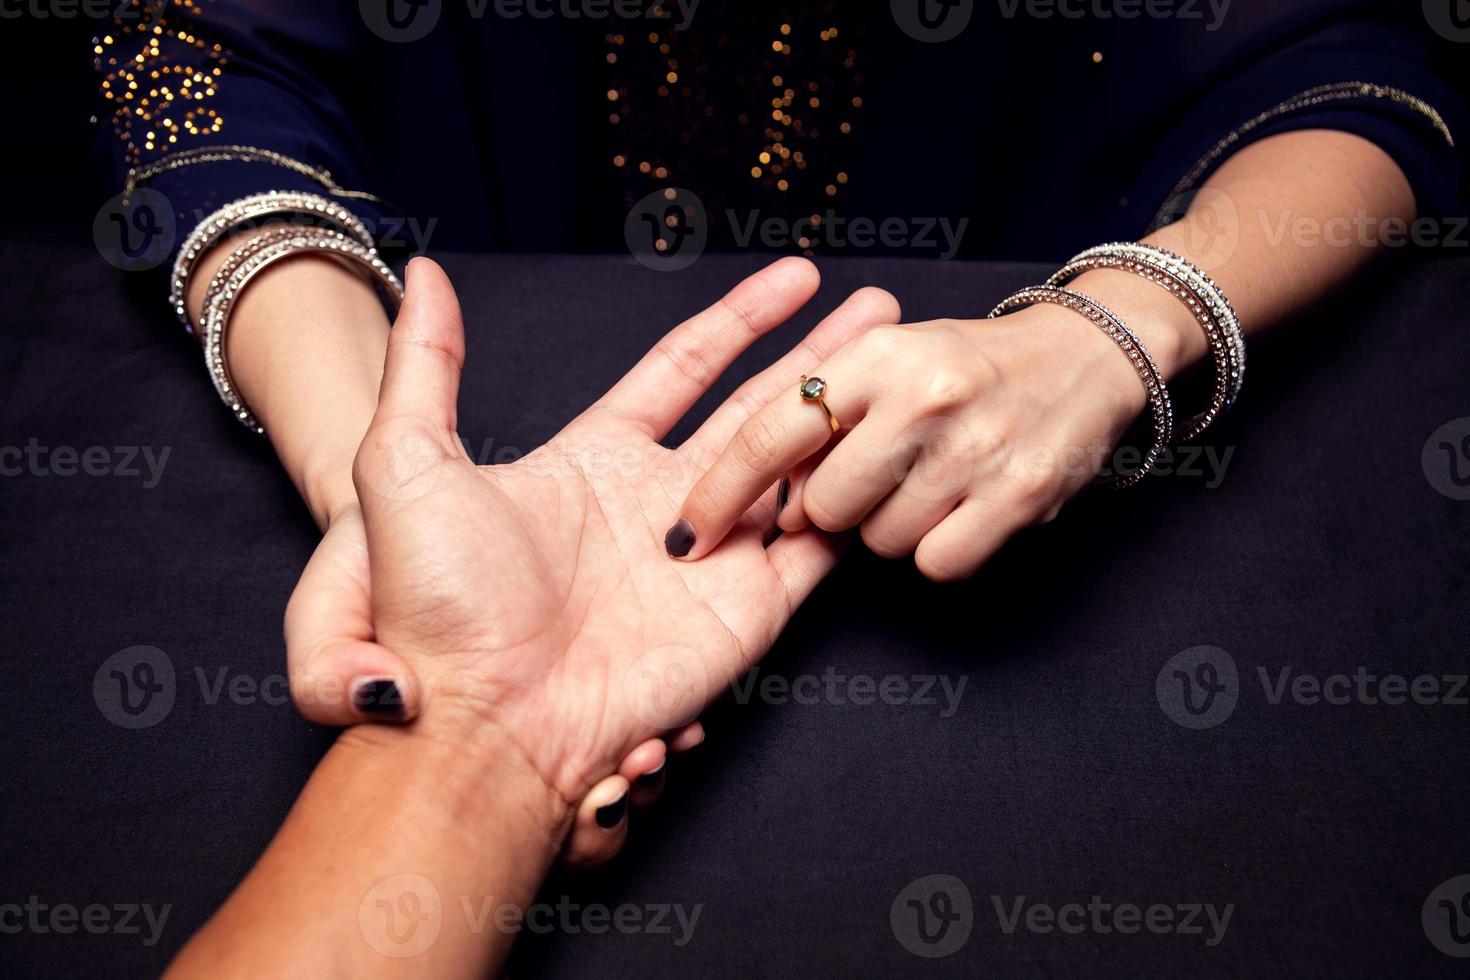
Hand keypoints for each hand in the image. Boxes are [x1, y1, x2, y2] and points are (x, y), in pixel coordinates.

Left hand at [297, 255, 895, 829]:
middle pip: (760, 408)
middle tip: (877, 308)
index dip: (743, 318)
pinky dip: (854, 498)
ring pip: (801, 464)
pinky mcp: (750, 608)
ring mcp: (714, 555)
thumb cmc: (439, 602)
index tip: (797, 277)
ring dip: (851, 415)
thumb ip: (429, 364)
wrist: (486, 721)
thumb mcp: (407, 462)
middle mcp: (664, 501)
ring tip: (901, 361)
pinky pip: (818, 543)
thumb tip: (426, 273)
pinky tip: (890, 447)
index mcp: (597, 459)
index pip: (687, 368)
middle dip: (819, 357)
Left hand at [667, 285, 1198, 580]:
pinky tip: (958, 512)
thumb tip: (767, 490)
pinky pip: (938, 563)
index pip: (770, 431)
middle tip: (862, 484)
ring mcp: (975, 448)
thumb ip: (822, 406)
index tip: (687, 534)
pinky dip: (940, 549)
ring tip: (923, 483)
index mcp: (878, 353)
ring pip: (879, 540)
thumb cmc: (967, 363)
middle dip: (827, 509)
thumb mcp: (887, 353)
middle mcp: (923, 395)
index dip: (720, 491)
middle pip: (824, 503)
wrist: (1089, 356)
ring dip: (888, 527)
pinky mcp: (1020, 497)